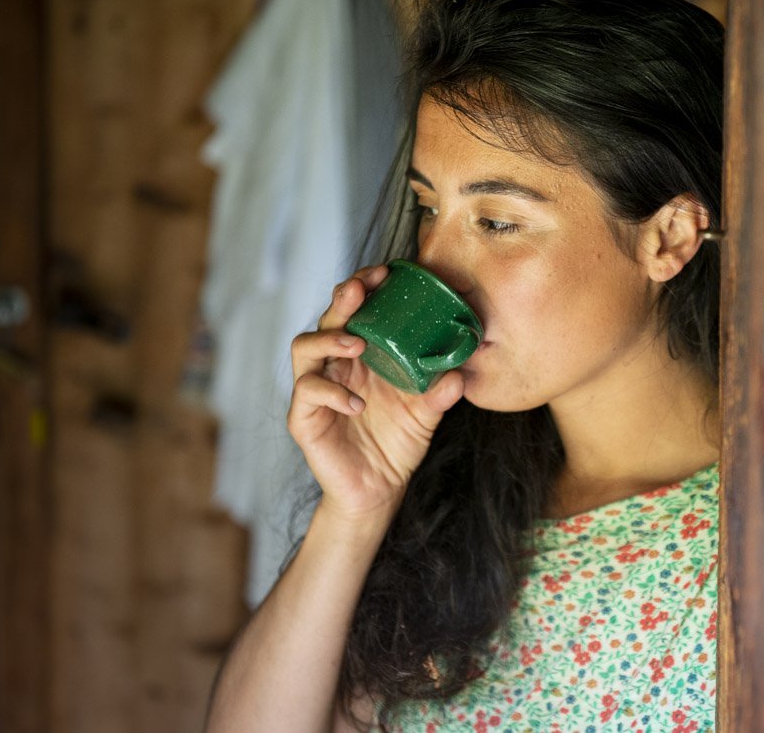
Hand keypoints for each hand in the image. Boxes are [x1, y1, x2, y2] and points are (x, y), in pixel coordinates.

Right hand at [287, 265, 464, 524]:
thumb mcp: (426, 414)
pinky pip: (309, 394)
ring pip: (304, 348)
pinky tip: (357, 403)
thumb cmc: (397, 444)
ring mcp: (315, 390)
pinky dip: (333, 393)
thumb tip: (459, 372)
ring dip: (329, 338)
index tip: (385, 272)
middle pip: (327, 319)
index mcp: (362, 356)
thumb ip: (440, 393)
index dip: (364, 288)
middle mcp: (335, 366)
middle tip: (361, 289)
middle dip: (342, 299)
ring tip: (357, 343)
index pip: (355, 312)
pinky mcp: (304, 418)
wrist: (379, 491)